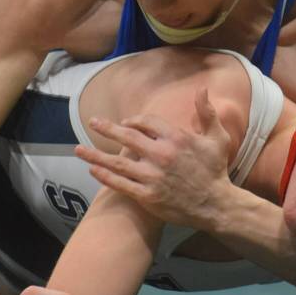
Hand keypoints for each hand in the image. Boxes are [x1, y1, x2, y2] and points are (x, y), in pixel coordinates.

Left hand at [76, 88, 235, 231]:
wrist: (215, 205)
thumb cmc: (216, 170)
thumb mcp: (217, 138)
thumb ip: (207, 113)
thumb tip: (202, 89)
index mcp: (176, 138)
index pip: (147, 122)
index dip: (135, 120)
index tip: (127, 122)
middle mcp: (161, 155)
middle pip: (127, 137)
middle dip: (107, 128)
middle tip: (93, 122)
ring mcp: (152, 176)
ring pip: (117, 162)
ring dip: (95, 154)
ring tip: (78, 149)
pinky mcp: (147, 196)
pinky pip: (121, 184)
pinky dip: (105, 176)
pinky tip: (93, 169)